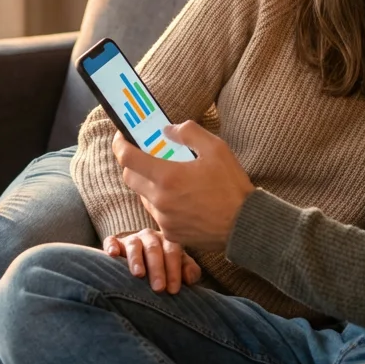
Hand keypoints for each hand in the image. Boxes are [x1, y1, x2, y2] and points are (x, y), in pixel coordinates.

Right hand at [103, 228, 201, 293]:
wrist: (144, 259)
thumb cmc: (165, 267)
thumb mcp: (179, 268)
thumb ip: (188, 272)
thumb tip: (189, 278)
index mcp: (168, 242)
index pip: (173, 253)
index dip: (174, 271)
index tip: (173, 290)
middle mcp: (150, 237)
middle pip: (154, 250)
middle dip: (157, 269)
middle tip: (158, 288)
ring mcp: (132, 239)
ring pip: (134, 245)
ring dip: (136, 259)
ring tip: (138, 274)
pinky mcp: (115, 243)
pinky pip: (111, 241)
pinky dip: (111, 245)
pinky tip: (112, 254)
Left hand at [113, 121, 254, 249]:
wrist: (244, 224)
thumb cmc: (232, 186)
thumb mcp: (216, 148)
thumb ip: (189, 132)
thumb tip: (168, 130)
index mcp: (168, 177)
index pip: (128, 158)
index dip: (120, 145)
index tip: (122, 137)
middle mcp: (160, 200)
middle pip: (130, 178)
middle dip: (133, 164)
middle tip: (146, 155)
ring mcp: (164, 219)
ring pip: (143, 196)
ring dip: (148, 183)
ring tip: (169, 177)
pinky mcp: (171, 233)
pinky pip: (156, 214)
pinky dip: (161, 202)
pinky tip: (180, 197)